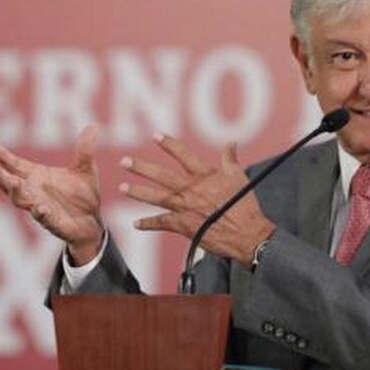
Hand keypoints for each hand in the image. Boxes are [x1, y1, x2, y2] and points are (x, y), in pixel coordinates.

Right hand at [0, 125, 104, 263]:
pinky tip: (40, 208)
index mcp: (38, 176)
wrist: (92, 220)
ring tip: (13, 182)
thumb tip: (93, 126)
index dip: (5, 158)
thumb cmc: (83, 194)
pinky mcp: (50, 221)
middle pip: (12, 183)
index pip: (17, 166)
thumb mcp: (84, 169)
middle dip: (1, 176)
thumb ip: (84, 150)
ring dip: (15, 192)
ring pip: (21, 200)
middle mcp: (34, 191)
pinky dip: (40, 212)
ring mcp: (39, 206)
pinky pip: (42, 217)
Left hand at [120, 133, 274, 264]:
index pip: (183, 154)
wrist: (247, 234)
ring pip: (156, 197)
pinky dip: (148, 224)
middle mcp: (191, 189)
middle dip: (141, 168)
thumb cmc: (245, 205)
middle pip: (161, 175)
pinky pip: (162, 224)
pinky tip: (136, 223)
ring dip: (138, 193)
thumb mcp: (238, 177)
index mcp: (204, 175)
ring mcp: (185, 208)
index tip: (154, 135)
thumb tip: (231, 143)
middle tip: (124, 161)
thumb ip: (230, 159)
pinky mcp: (184, 226)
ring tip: (122, 188)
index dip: (168, 144)